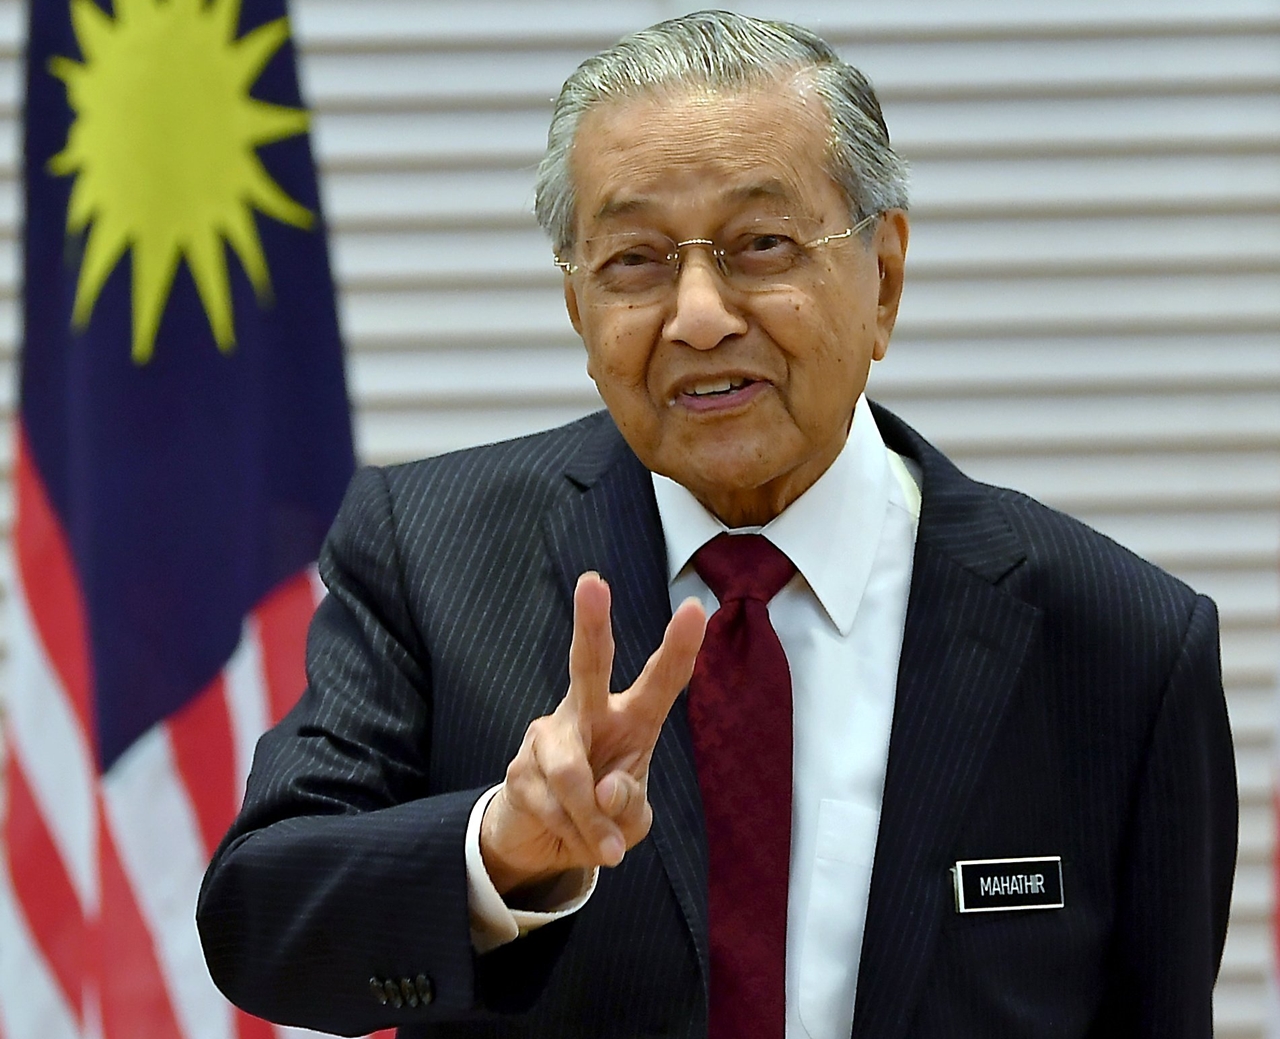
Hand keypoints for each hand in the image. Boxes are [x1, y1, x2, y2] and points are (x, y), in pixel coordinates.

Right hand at [480, 571, 705, 895]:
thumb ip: (630, 805)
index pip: (661, 680)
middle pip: (588, 663)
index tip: (696, 608)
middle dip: (591, 624)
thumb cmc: (603, 816)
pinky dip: (571, 836)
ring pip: (572, 776)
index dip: (680, 648)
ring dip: (591, 824)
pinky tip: (570, 836)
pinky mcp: (518, 769)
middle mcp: (588, 712)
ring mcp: (547, 736)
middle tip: (593, 583)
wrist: (544, 843)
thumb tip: (603, 792)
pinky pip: (551, 807)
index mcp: (632, 718)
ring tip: (608, 849)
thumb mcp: (632, 820)